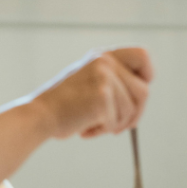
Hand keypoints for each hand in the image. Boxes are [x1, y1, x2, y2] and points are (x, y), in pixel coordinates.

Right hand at [29, 48, 153, 140]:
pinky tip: (84, 129)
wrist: (39, 116)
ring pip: (131, 110)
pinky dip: (102, 131)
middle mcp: (105, 63)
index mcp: (103, 56)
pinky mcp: (102, 97)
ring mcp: (104, 78)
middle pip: (143, 91)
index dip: (147, 75)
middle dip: (136, 113)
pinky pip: (116, 122)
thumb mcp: (89, 81)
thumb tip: (142, 94)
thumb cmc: (64, 105)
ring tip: (93, 125)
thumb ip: (113, 80)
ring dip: (116, 125)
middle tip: (120, 127)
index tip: (139, 92)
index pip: (142, 56)